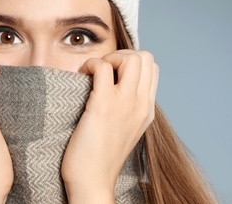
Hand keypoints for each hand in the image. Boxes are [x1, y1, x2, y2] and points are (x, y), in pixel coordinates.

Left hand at [61, 50, 158, 202]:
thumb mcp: (124, 130)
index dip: (131, 62)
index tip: (112, 72)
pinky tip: (82, 75)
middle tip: (104, 68)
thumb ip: (127, 108)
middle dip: (122, 54)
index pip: (152, 69)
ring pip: (131, 57)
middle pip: (145, 57)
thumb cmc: (101, 156)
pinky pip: (102, 67)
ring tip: (94, 71)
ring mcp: (124, 104)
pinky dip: (91, 64)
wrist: (92, 181)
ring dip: (109, 57)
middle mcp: (140, 104)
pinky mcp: (103, 106)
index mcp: (146, 109)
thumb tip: (115, 88)